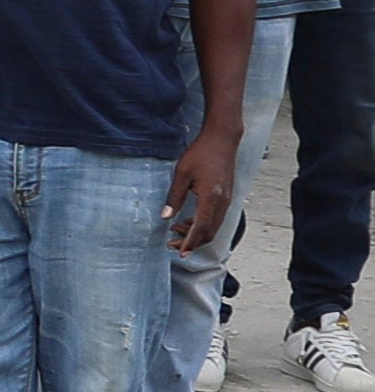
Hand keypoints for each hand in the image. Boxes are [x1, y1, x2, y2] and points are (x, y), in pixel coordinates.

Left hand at [170, 122, 238, 252]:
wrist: (222, 139)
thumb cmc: (201, 154)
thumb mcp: (181, 174)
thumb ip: (174, 197)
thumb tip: (165, 217)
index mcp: (211, 198)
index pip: (201, 228)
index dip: (190, 242)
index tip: (180, 252)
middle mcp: (223, 202)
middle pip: (209, 231)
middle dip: (192, 242)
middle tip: (172, 245)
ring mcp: (227, 199)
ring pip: (214, 226)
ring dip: (196, 233)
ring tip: (175, 232)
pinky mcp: (226, 196)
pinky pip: (216, 217)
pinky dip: (203, 224)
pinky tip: (187, 221)